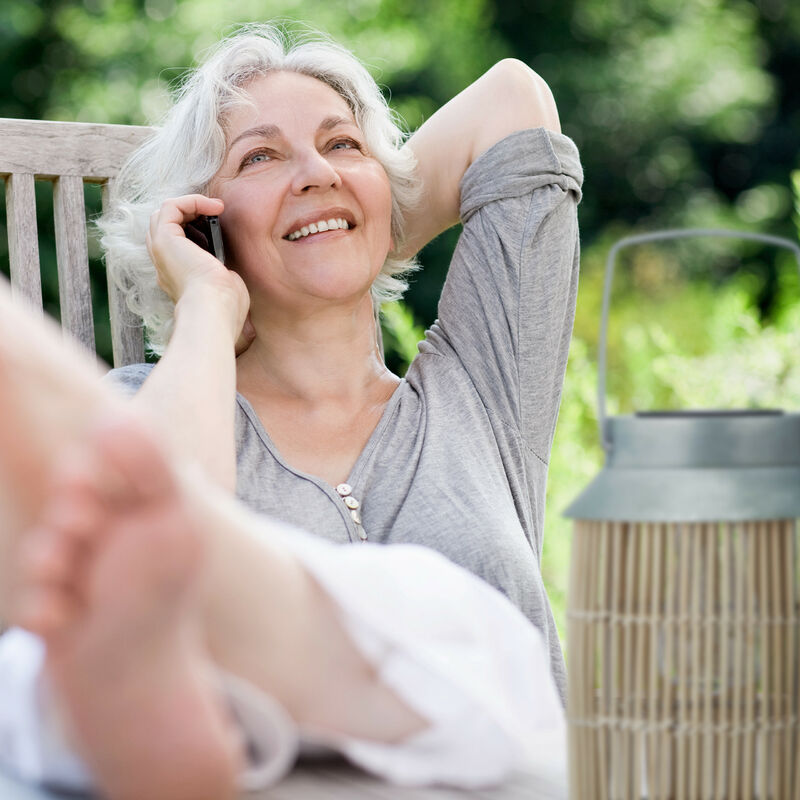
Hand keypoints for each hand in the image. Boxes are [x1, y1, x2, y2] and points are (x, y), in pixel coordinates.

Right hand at [147, 195, 250, 343]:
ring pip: (163, 213)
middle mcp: (164, 263)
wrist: (214, 310)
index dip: (193, 229)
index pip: (175, 245)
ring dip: (190, 204)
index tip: (218, 229)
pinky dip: (192, 200)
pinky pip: (171, 206)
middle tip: (214, 216)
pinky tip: (213, 207)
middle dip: (188, 214)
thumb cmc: (225, 307)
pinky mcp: (165, 239)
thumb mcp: (225, 288)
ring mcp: (161, 250)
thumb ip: (221, 276)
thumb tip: (228, 271)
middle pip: (164, 226)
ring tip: (215, 208)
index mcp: (177, 277)